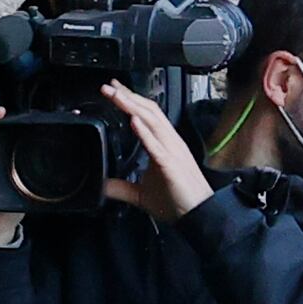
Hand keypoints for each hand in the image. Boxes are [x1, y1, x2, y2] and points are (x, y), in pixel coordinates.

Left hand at [98, 83, 209, 222]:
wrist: (198, 216)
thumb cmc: (177, 202)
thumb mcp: (142, 194)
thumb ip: (122, 188)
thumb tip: (104, 186)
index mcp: (165, 145)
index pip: (147, 116)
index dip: (131, 101)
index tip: (115, 90)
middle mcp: (170, 143)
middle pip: (148, 112)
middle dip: (128, 97)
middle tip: (109, 86)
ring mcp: (172, 151)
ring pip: (152, 122)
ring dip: (132, 107)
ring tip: (116, 96)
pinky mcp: (171, 164)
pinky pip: (156, 145)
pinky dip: (144, 132)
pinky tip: (133, 121)